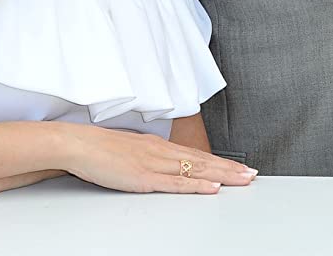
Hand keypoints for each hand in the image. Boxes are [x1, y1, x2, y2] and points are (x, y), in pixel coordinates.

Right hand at [63, 124, 256, 193]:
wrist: (79, 144)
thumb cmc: (100, 149)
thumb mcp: (132, 150)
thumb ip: (149, 157)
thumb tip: (163, 165)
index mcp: (159, 146)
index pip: (197, 155)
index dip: (220, 162)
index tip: (239, 167)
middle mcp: (162, 152)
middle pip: (203, 162)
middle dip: (230, 169)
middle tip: (252, 174)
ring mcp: (155, 164)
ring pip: (196, 171)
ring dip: (222, 176)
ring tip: (243, 180)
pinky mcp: (145, 178)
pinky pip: (176, 184)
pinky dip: (196, 187)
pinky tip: (212, 189)